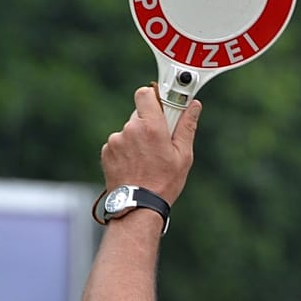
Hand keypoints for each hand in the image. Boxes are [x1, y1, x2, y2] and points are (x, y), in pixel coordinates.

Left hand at [100, 86, 201, 202]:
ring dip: (136, 140)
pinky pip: (118, 144)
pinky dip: (125, 151)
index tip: (161, 104)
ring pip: (129, 131)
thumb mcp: (183, 155)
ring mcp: (116, 141)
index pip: (145, 93)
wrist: (137, 206)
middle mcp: (130, 130)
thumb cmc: (163, 183)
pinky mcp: (106, 152)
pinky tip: (134, 166)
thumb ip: (187, 126)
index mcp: (150, 127)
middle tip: (159, 143)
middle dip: (149, 125)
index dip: (153, 97)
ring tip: (146, 161)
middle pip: (139, 115)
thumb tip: (194, 106)